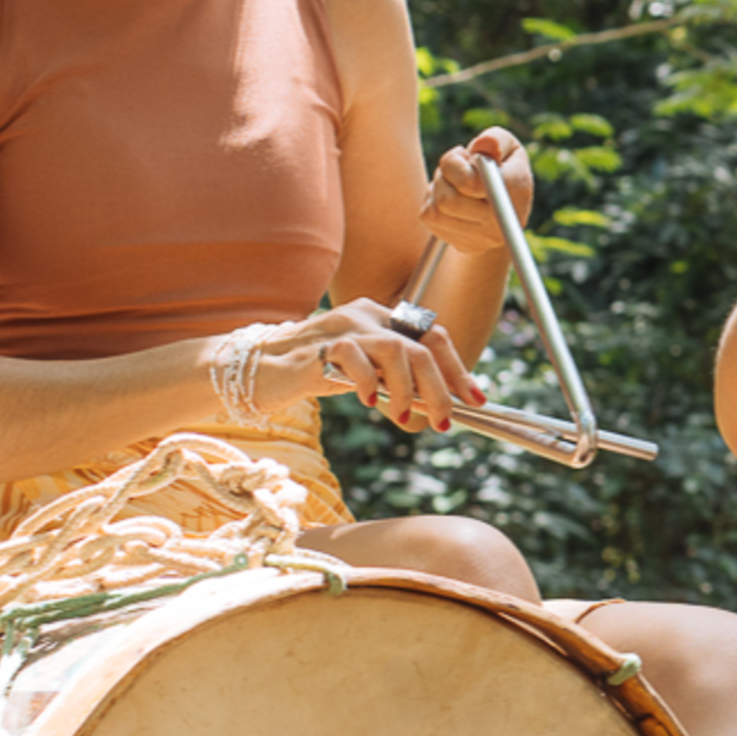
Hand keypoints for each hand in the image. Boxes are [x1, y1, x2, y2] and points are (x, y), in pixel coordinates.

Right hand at [287, 300, 487, 435]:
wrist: (261, 368)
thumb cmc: (317, 372)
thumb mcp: (365, 374)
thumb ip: (395, 381)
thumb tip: (434, 408)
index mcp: (382, 316)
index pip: (433, 336)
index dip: (457, 368)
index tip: (475, 399)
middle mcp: (367, 314)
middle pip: (421, 347)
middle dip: (440, 388)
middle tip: (445, 421)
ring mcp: (344, 326)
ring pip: (395, 351)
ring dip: (407, 391)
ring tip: (404, 418)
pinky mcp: (319, 344)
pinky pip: (355, 359)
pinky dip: (368, 383)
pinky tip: (367, 402)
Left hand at [421, 126, 534, 255]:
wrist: (504, 206)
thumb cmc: (502, 165)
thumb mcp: (505, 144)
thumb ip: (495, 139)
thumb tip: (484, 146)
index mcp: (516, 191)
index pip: (469, 184)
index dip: (456, 165)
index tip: (466, 156)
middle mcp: (501, 222)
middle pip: (447, 200)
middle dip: (444, 176)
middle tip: (457, 167)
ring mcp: (482, 239)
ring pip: (436, 209)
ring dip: (438, 187)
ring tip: (454, 182)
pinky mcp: (463, 245)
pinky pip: (430, 218)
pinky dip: (433, 201)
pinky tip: (451, 196)